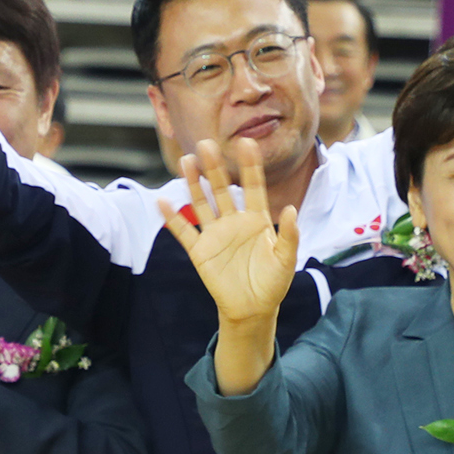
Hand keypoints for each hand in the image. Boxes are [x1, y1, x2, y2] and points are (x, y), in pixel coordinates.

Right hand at [158, 138, 298, 330]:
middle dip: (215, 167)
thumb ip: (289, 236)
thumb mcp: (286, 260)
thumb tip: (290, 209)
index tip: (247, 143)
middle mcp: (234, 221)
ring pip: (202, 203)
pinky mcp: (200, 251)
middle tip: (206, 145)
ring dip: (193, 183)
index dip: (250, 166)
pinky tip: (163, 202)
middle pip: (222, 189)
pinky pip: (184, 232)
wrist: (253, 309)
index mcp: (257, 220)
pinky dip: (172, 218)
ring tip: (186, 161)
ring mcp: (215, 234)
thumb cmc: (273, 284)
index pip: (253, 187)